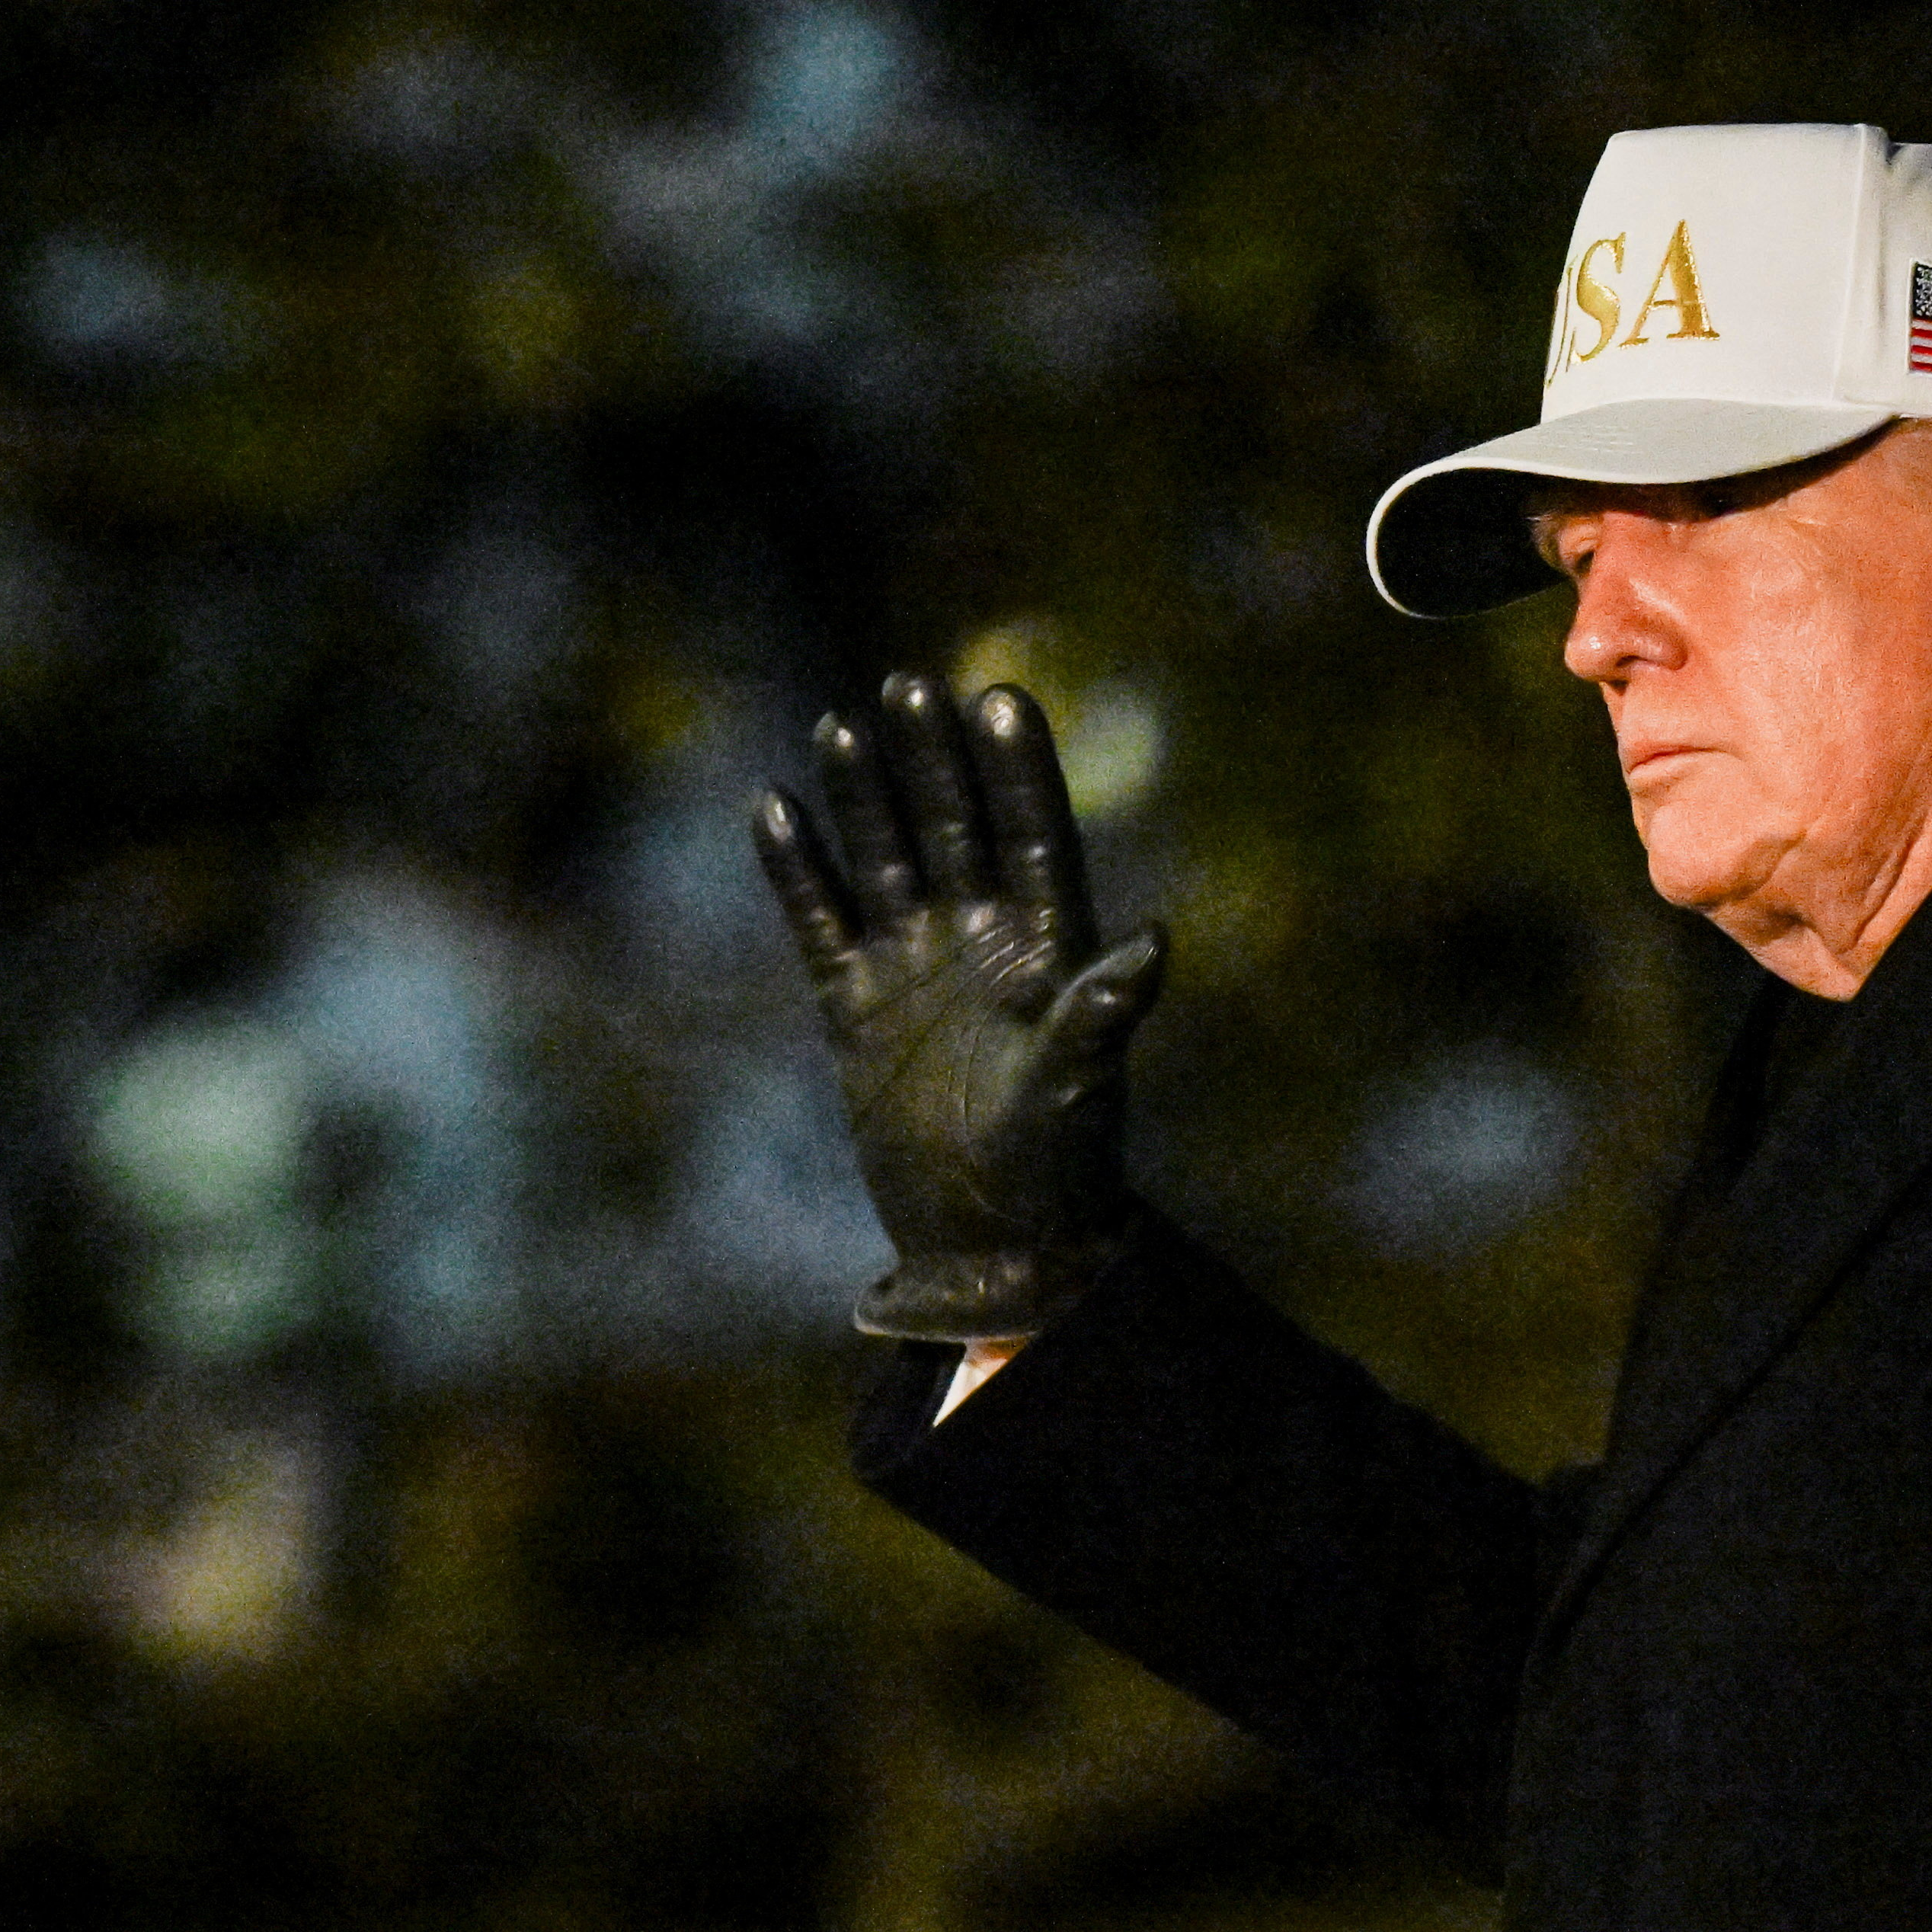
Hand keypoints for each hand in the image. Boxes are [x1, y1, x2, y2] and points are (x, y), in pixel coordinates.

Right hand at [754, 673, 1166, 1340]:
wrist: (989, 1246)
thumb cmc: (1056, 1170)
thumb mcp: (1079, 1090)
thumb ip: (1102, 1012)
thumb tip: (1156, 943)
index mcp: (1048, 948)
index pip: (1034, 836)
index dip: (1017, 770)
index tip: (999, 696)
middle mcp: (980, 940)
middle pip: (953, 828)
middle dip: (933, 759)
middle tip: (910, 685)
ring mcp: (914, 967)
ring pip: (884, 858)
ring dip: (863, 795)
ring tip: (840, 725)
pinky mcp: (856, 1007)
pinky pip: (821, 921)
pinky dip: (798, 870)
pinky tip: (775, 807)